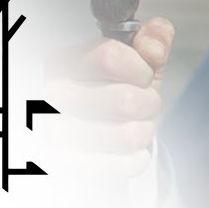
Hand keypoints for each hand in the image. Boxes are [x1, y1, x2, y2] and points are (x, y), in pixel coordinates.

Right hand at [44, 17, 174, 176]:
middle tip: (144, 104)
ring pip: (128, 134)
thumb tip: (156, 40)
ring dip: (145, 131)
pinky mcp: (70, 167)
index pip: (109, 56)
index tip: (143, 75)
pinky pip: (126, 164)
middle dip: (149, 103)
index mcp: (64, 62)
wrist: (101, 141)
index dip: (141, 68)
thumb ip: (152, 42)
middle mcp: (52, 96)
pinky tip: (128, 150)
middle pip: (124, 99)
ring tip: (136, 126)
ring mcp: (56, 134)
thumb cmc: (118, 93)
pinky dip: (139, 157)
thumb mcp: (138, 63)